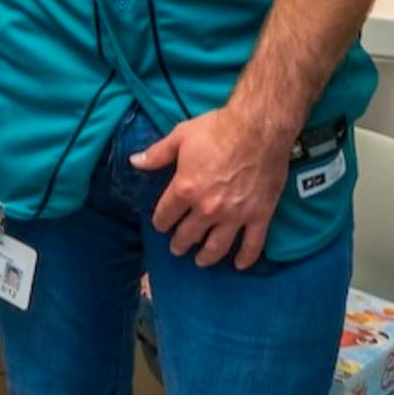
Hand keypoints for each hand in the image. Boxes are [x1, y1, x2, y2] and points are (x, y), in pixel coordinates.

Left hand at [131, 109, 290, 269]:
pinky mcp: (259, 216)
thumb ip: (157, 154)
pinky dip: (246, 258)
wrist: (259, 129)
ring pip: (217, 246)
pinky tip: (239, 265)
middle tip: (177, 248)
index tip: (161, 225)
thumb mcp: (180, 136)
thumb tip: (134, 162)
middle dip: (180, 243)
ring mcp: (235, 216)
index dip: (161, 222)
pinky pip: (252, 245)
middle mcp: (208, 208)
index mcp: (185, 189)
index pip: (166, 215)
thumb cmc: (217, 129)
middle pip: (189, 235)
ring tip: (200, 261)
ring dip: (206, 256)